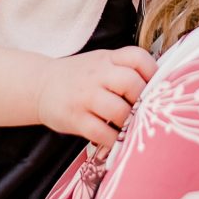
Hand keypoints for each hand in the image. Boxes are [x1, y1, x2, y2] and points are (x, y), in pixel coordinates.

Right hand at [36, 46, 155, 146]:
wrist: (40, 85)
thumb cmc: (79, 77)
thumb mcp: (100, 63)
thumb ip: (124, 70)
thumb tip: (159, 89)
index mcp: (106, 58)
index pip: (137, 58)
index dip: (153, 73)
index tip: (157, 88)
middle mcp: (96, 74)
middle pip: (132, 84)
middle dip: (143, 101)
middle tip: (144, 111)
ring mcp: (85, 96)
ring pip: (119, 110)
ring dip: (130, 123)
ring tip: (132, 127)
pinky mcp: (75, 119)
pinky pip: (102, 133)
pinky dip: (115, 140)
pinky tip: (117, 139)